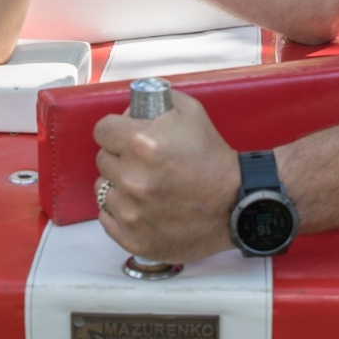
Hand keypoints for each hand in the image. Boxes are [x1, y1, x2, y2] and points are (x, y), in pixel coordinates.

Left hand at [94, 90, 240, 263]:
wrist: (236, 203)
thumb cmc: (213, 158)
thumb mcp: (190, 112)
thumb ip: (155, 100)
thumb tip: (131, 107)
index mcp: (141, 143)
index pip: (102, 130)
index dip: (115, 130)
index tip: (124, 136)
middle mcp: (132, 177)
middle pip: (103, 159)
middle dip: (120, 157)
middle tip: (142, 162)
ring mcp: (131, 212)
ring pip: (103, 189)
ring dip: (120, 185)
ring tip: (146, 186)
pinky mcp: (132, 237)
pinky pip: (108, 218)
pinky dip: (122, 212)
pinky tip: (142, 207)